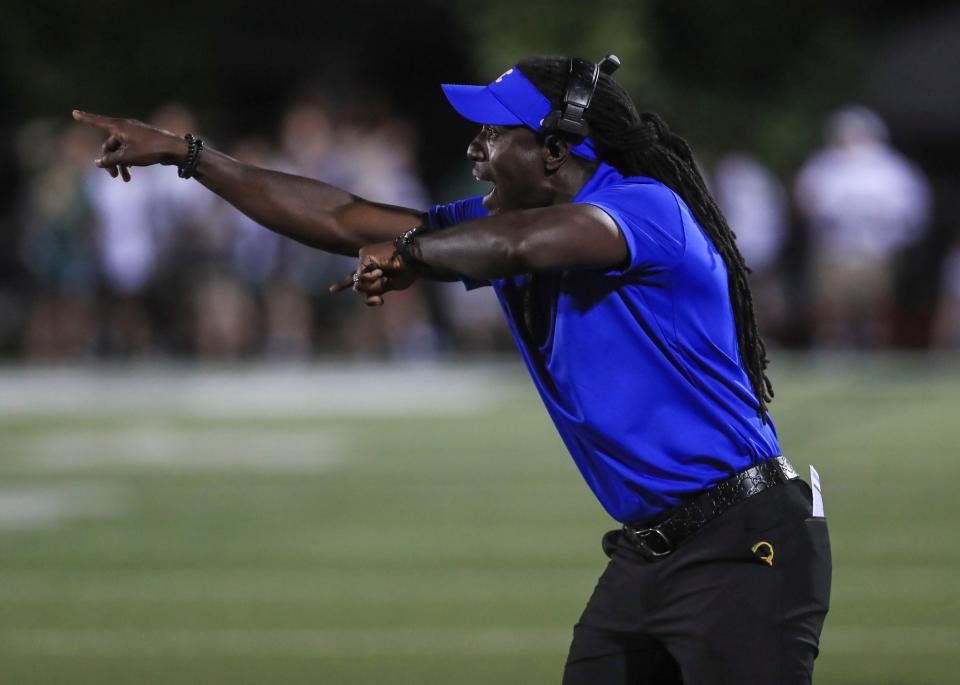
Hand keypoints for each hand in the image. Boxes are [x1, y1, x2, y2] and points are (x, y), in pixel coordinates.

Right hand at [71, 110, 187, 181]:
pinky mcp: (143, 141)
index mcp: (119, 126)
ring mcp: (135, 134)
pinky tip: (131, 174)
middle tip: (113, 176)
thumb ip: (110, 160)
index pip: (97, 121)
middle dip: (109, 161)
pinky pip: (129, 151)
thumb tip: (97, 163)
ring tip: (125, 179)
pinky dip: (128, 161)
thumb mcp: (127, 157)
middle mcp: (125, 127)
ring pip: (120, 150)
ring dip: (120, 165)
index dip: (85, 118)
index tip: (74, 112)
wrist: (175, 149)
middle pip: (109, 145)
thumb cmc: (151, 150)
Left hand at [329, 241, 421, 305]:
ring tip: (384, 275)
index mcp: (373, 268)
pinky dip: (370, 278)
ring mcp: (364, 258)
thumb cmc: (407, 271)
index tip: (331, 290)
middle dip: (371, 291)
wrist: (413, 259)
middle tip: (384, 285)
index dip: (343, 284)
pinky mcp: (364, 256)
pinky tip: (380, 271)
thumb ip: (374, 291)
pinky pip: (360, 277)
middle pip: (359, 286)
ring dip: (373, 285)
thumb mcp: (390, 286)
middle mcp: (366, 262)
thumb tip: (355, 289)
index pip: (356, 278)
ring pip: (359, 283)